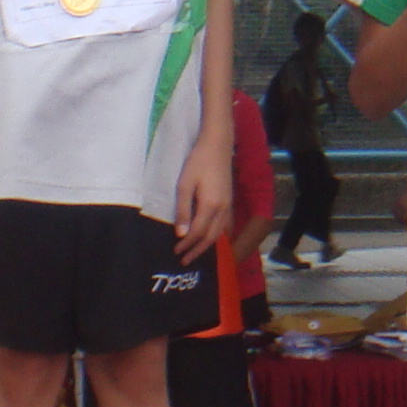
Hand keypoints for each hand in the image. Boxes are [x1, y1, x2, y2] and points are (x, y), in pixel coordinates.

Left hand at [173, 124, 232, 265]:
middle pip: (210, 237)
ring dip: (207, 245)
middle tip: (185, 260)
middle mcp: (222, 209)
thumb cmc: (198, 162)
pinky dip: (217, 236)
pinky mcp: (229, 201)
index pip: (197, 232)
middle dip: (197, 250)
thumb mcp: (185, 185)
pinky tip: (212, 238)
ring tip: (196, 253)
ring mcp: (228, 206)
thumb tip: (181, 234)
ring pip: (219, 233)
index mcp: (210, 206)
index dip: (187, 244)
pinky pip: (225, 225)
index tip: (176, 251)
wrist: (217, 145)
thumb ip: (183, 210)